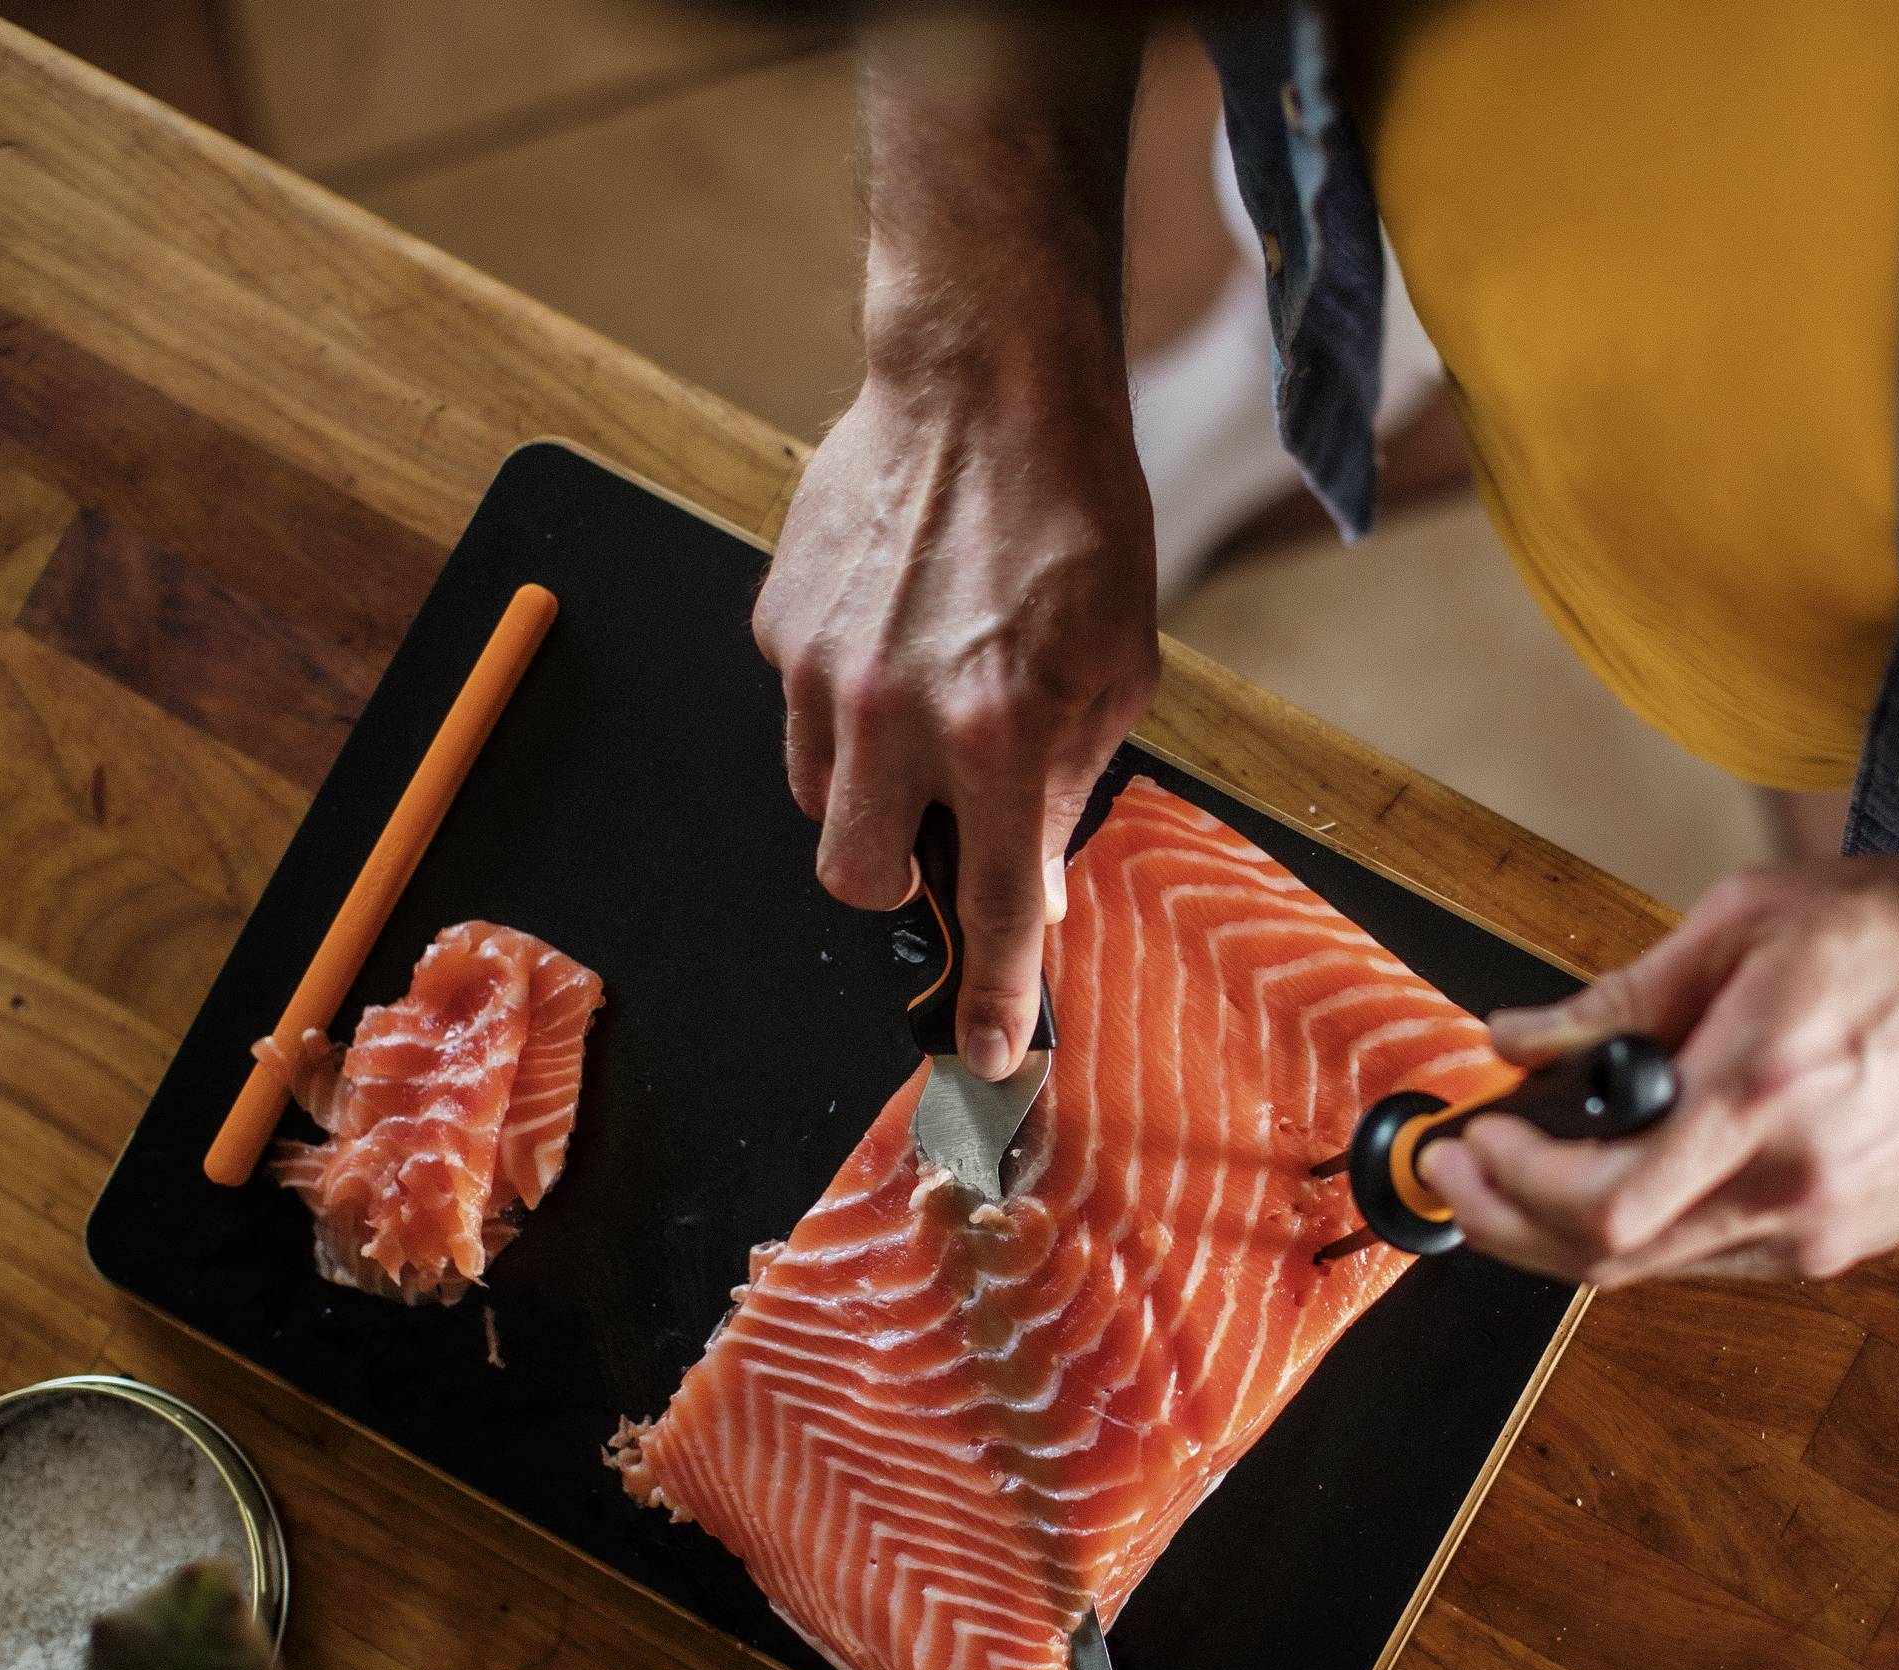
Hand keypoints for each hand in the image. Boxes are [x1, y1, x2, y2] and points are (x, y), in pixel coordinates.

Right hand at [753, 368, 1157, 1079]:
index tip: (985, 1055)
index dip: (988, 998)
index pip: (988, 909)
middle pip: (858, 881)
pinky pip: (798, 711)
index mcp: (1005, 735)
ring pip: (817, 802)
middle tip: (940, 831)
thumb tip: (1028, 887)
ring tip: (921, 712)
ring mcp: (825, 671)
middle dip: (899, 880)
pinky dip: (840, 705)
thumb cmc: (1075, 520)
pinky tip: (891, 637)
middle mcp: (901, 716)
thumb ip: (1070, 787)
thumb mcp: (1119, 669)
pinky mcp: (779, 623)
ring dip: (865, 791)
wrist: (985, 384)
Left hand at [1421, 861, 1898, 1284]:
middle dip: (1505, 1221)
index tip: (1466, 1139)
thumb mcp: (1757, 922)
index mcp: (1760, 1096)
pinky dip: (1642, 1228)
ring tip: (1515, 1171)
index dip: (1508, 1187)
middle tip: (1457, 1171)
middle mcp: (1789, 1188)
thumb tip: (1523, 1035)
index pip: (1597, 1204)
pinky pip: (1710, 1256)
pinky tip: (1616, 1175)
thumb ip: (1628, 992)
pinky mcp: (1844, 1247)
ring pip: (1653, 1268)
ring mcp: (1819, 1233)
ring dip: (1563, 1231)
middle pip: (1606, 1259)